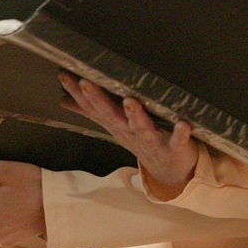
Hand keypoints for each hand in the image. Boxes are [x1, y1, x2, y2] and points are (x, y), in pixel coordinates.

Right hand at [59, 72, 197, 195]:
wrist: (170, 171)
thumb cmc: (142, 140)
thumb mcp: (115, 126)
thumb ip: (92, 112)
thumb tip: (64, 100)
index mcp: (118, 124)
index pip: (94, 107)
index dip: (78, 93)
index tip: (64, 75)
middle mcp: (131, 131)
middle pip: (112, 115)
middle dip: (98, 99)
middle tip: (86, 83)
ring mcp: (153, 139)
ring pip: (142, 127)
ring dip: (136, 115)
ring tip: (130, 101)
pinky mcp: (175, 146)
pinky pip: (178, 139)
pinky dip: (180, 133)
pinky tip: (183, 124)